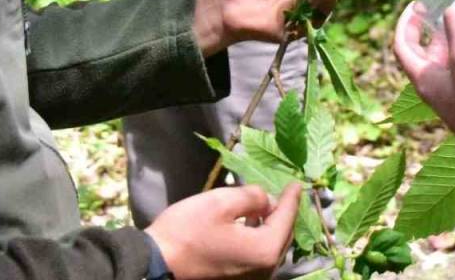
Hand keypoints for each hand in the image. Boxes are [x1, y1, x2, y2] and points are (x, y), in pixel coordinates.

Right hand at [145, 183, 300, 279]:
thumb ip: (252, 196)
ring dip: (271, 228)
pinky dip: (259, 240)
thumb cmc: (187, 230)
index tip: (297, 184)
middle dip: (284, 214)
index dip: (291, 199)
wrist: (157, 263)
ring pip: (270, 249)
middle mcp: (264, 271)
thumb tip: (266, 200)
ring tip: (266, 208)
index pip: (286, 219)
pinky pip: (258, 258)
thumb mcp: (221, 202)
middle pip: (282, 237)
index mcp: (264, 250)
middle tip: (285, 195)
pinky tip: (250, 226)